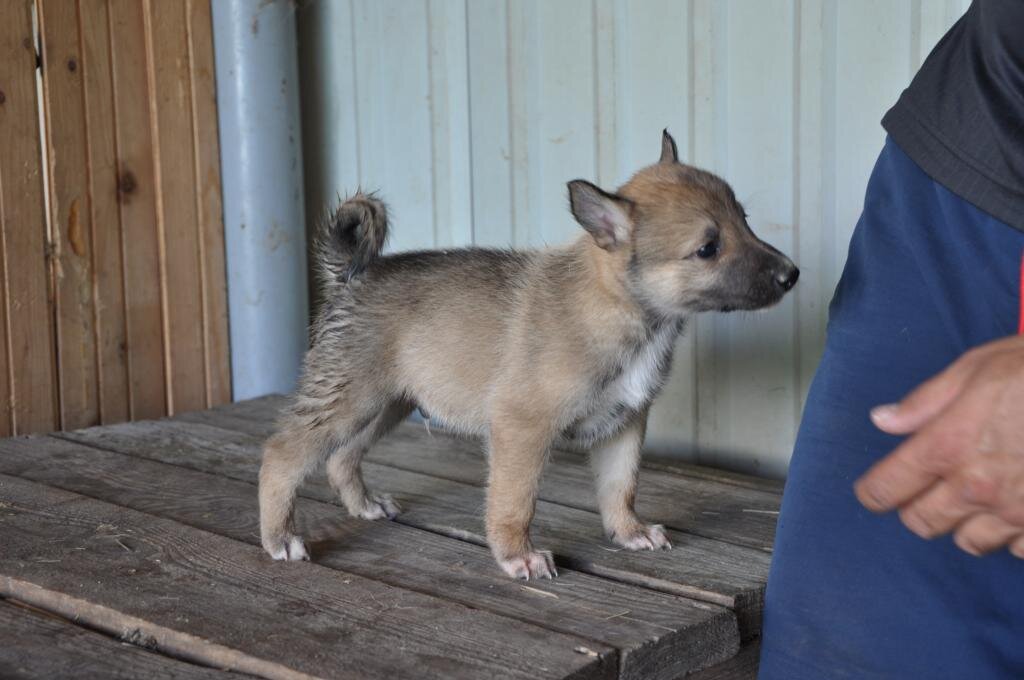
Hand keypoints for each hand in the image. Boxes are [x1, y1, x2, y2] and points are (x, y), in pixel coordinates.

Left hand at [854, 335, 1023, 557]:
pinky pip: (1016, 549)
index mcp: (947, 446)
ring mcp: (1017, 513)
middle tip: (931, 487)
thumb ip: (925, 402)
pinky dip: (1014, 534)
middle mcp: (976, 487)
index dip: (874, 491)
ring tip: (981, 494)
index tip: (876, 489)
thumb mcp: (976, 368)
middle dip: (918, 507)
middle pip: (921, 523)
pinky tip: (1021, 506)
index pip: (885, 488)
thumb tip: (883, 420)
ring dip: (966, 522)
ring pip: (968, 542)